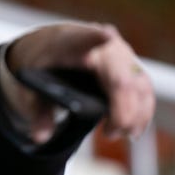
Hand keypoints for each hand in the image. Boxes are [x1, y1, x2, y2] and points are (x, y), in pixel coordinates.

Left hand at [5, 22, 155, 141]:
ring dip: (135, 115)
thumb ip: (36, 112)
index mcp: (70, 42)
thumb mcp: (30, 86)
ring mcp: (120, 53)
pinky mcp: (130, 64)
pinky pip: (144, 89)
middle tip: (110, 134)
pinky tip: (132, 130)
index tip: (105, 36)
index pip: (83, 37)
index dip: (95, 37)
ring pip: (139, 84)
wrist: (53, 46)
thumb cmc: (41, 65)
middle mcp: (101, 42)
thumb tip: (41, 138)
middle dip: (122, 109)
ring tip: (114, 134)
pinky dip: (142, 111)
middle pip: (120, 76)